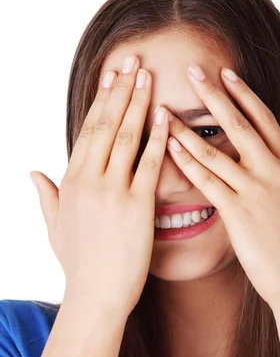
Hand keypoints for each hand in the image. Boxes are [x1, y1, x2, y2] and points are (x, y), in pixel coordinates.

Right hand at [30, 57, 168, 315]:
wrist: (96, 296)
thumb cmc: (79, 264)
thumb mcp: (55, 227)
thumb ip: (46, 196)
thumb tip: (34, 171)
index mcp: (70, 181)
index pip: (87, 129)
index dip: (101, 99)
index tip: (111, 75)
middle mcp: (89, 180)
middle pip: (105, 123)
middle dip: (121, 89)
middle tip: (134, 60)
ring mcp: (112, 191)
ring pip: (126, 136)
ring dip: (139, 102)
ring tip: (150, 75)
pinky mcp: (136, 206)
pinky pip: (150, 164)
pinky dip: (160, 138)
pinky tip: (168, 116)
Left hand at [164, 63, 279, 305]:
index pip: (264, 120)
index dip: (244, 94)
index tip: (226, 73)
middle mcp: (271, 172)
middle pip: (239, 124)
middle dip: (214, 96)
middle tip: (192, 71)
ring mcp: (254, 191)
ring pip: (216, 151)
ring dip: (187, 129)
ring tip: (164, 110)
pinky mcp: (237, 212)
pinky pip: (208, 181)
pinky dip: (187, 163)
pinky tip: (169, 148)